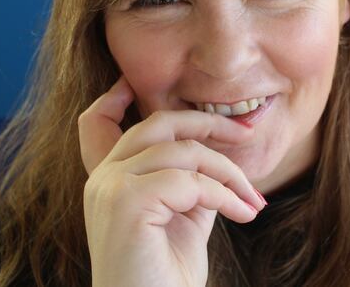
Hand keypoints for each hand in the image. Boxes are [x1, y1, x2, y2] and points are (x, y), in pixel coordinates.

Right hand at [78, 75, 265, 286]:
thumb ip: (190, 183)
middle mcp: (102, 179)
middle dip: (207, 122)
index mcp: (108, 180)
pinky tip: (243, 214)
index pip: (97, 122)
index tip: (132, 83)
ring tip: (252, 200)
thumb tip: (217, 155)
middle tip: (247, 134)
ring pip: (183, 152)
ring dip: (228, 173)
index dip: (113, 98)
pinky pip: (189, 181)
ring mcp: (109, 188)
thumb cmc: (166, 277)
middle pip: (158, 124)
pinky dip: (224, 195)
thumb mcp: (183, 219)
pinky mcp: (125, 202)